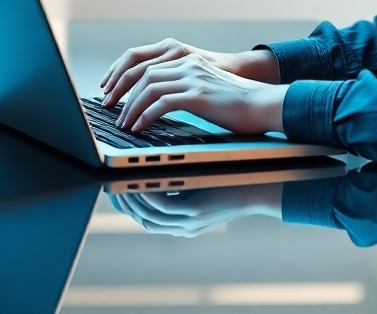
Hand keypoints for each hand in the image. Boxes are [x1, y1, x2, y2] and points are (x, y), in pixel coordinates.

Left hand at [109, 51, 287, 135]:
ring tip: (124, 124)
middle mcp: (189, 64)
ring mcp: (194, 78)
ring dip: (131, 107)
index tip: (112, 92)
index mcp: (189, 60)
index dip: (124, 75)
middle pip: (143, 73)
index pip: (146, 61)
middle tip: (111, 110)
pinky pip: (162, 103)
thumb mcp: (206, 89)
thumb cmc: (236, 104)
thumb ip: (184, 89)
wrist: (263, 104)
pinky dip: (146, 115)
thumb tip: (157, 105)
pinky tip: (140, 127)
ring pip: (149, 87)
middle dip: (122, 92)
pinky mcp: (198, 95)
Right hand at [109, 183, 282, 236]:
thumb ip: (185, 173)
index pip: (148, 215)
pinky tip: (140, 182)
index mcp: (186, 216)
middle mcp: (186, 224)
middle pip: (144, 219)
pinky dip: (148, 197)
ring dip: (130, 200)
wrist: (267, 180)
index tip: (115, 184)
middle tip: (109, 181)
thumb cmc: (238, 171)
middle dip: (123, 202)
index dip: (128, 201)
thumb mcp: (207, 175)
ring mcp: (191, 221)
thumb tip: (164, 153)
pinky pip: (165, 209)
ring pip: (150, 217)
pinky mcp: (197, 213)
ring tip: (118, 180)